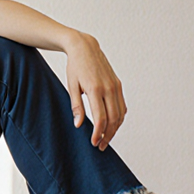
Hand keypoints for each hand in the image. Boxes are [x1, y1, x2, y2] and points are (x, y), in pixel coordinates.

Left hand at [64, 32, 126, 150]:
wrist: (85, 48)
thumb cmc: (75, 67)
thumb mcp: (71, 86)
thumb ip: (76, 106)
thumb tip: (79, 125)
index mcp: (95, 89)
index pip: (100, 118)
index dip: (98, 133)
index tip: (93, 143)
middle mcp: (109, 88)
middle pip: (113, 119)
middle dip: (108, 135)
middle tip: (100, 146)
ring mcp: (116, 86)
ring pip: (120, 114)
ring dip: (115, 129)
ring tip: (106, 138)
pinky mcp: (118, 84)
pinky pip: (122, 106)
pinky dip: (119, 118)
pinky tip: (112, 125)